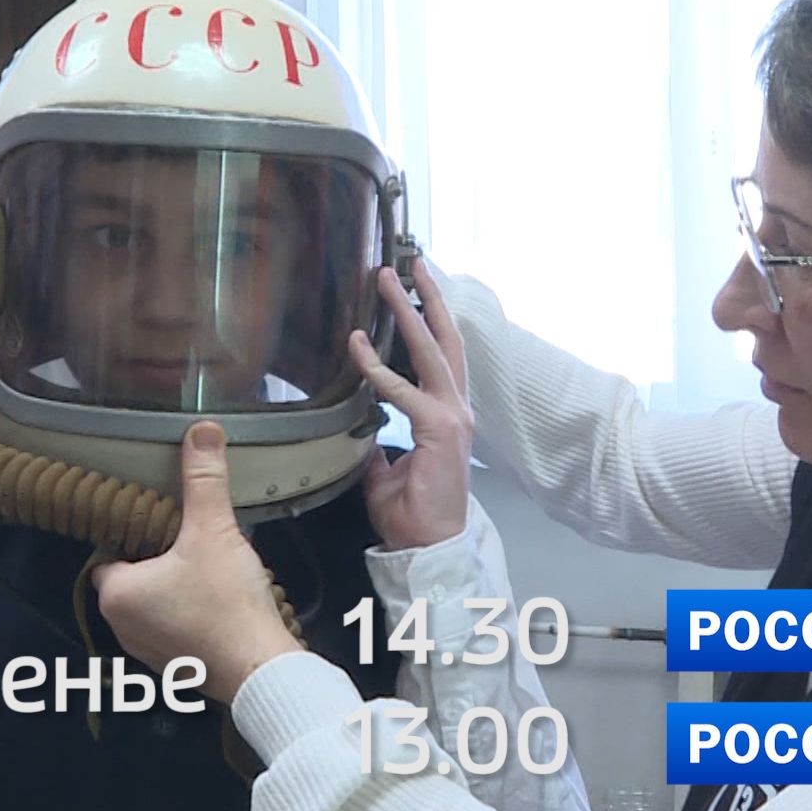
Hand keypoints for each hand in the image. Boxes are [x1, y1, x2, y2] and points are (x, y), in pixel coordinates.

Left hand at [92, 423, 302, 702]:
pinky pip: (171, 630)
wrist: (259, 668)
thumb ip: (204, 480)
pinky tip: (217, 604)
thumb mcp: (214, 530)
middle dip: (158, 560)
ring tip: (208, 570)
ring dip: (173, 589)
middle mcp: (119, 627)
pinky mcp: (173, 670)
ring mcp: (145, 654)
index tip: (166, 524)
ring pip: (152, 605)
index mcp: (115, 593)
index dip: (135, 534)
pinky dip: (188, 616)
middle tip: (193, 541)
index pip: (108, 552)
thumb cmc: (225, 599)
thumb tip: (202, 427)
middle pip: (131, 577)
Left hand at [347, 259, 472, 549]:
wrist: (431, 548)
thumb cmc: (413, 513)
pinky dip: (379, 369)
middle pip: (444, 340)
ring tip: (388, 279)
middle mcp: (455, 408)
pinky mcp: (440, 431)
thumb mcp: (383, 471)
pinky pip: (404, 392)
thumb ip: (375, 444)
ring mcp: (452, 417)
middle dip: (426, 298)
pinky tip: (358, 345)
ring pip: (431, 352)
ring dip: (409, 312)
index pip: (438, 357)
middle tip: (409, 262)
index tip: (409, 291)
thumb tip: (355, 429)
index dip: (425, 322)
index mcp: (446, 414)